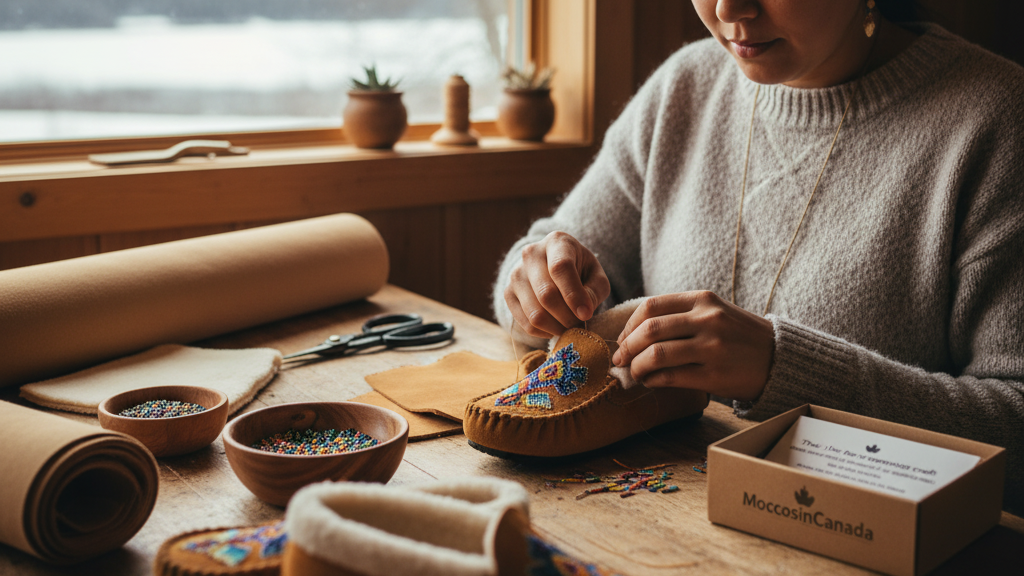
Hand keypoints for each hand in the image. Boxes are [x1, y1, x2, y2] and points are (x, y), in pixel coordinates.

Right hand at [504, 231, 610, 338]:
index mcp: (556, 242)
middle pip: (546, 294)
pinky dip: (544, 332)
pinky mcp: (508, 293)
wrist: (553, 267)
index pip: (560, 268)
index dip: (573, 294)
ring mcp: (516, 274)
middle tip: (580, 325)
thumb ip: (595, 291)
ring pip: (535, 313)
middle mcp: (531, 254)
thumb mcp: (596, 275)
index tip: (586, 314)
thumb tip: (582, 312)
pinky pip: (525, 323)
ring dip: (556, 328)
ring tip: (569, 328)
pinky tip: (555, 328)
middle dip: (567, 317)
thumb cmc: (580, 270)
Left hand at [611, 291, 773, 400]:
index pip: (651, 306)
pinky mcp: (715, 375)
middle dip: (627, 347)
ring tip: (634, 373)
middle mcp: (707, 320)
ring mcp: (712, 347)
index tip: (622, 339)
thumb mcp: (714, 312)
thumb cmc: (739, 336)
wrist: (779, 358)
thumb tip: (635, 333)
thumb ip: (680, 315)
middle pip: (649, 330)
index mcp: (703, 300)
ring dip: (637, 366)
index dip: (629, 325)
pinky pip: (671, 377)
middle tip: (620, 360)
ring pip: (657, 355)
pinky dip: (653, 380)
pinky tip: (651, 382)